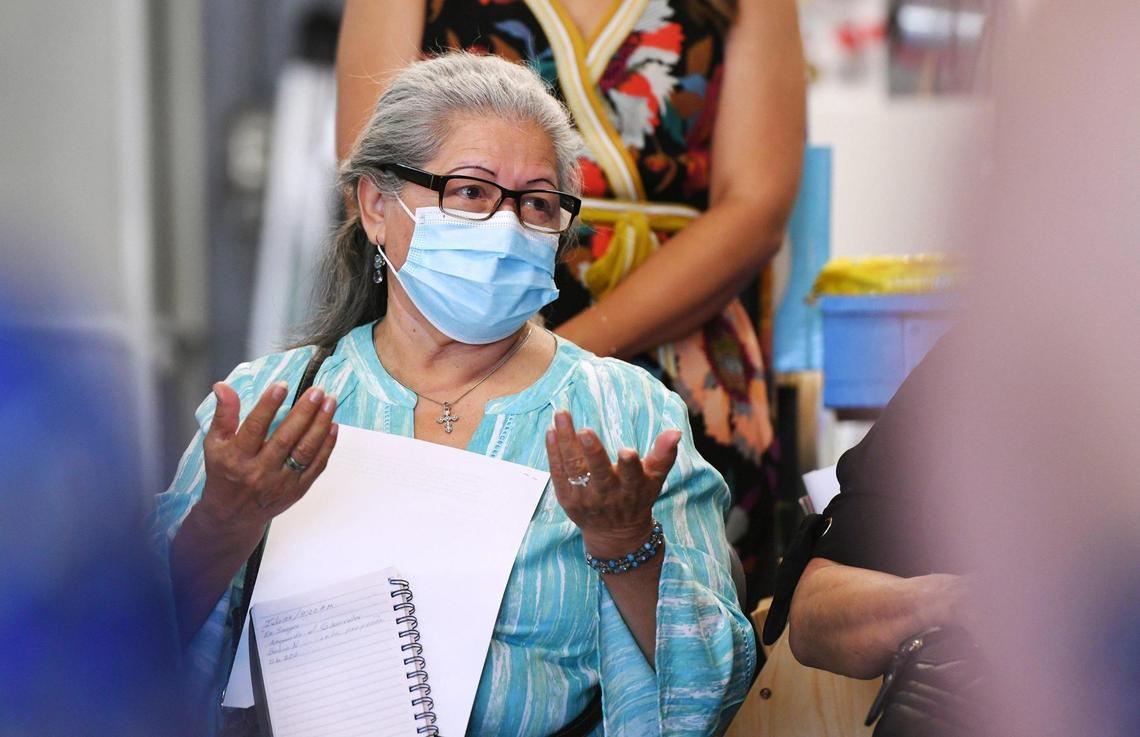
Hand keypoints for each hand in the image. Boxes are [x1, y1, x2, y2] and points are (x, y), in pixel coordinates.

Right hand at [196, 381, 337, 533]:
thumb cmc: (224, 472)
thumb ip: (223, 414)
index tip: (282, 385)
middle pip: (285, 438)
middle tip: (317, 391)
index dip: (268, 405)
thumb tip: (222, 386)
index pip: (254, 428)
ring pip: (305, 451)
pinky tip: (333, 425)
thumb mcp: (215, 444)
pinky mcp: (297, 489)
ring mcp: (281, 482)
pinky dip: (327, 446)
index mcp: (237, 458)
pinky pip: (316, 466)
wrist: (233, 515)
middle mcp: (260, 471)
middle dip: (303, 412)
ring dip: (320, 425)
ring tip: (330, 402)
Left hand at [545, 410, 681, 556]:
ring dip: (565, 442)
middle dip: (592, 452)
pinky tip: (551, 432)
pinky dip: (553, 453)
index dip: (629, 465)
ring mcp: (585, 498)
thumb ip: (664, 455)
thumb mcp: (655, 479)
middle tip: (585, 430)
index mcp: (632, 489)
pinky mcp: (567, 498)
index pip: (632, 477)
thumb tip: (675, 431)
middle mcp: (607, 495)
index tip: (626, 451)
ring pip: (574, 469)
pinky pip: (558, 473)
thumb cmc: (636, 497)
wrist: (614, 533)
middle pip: (598, 473)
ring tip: (561, 416)